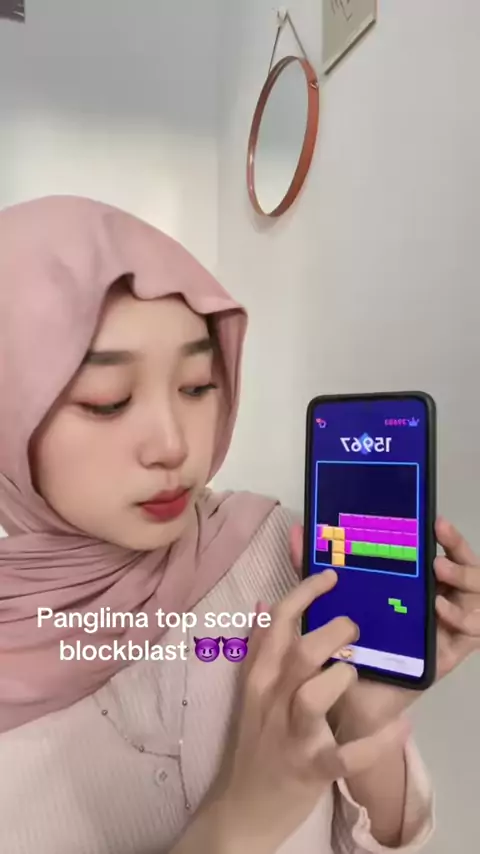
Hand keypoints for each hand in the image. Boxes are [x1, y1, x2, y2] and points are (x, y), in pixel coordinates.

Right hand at [203, 567, 408, 853]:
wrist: (243, 806)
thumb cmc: (254, 739)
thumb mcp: (250, 690)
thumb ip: (260, 646)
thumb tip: (266, 602)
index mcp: (258, 676)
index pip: (279, 621)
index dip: (307, 592)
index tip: (333, 576)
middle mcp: (272, 700)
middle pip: (303, 653)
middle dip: (336, 633)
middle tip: (355, 629)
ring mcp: (291, 736)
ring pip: (316, 695)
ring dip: (343, 677)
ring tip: (355, 673)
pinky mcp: (311, 769)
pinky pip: (347, 755)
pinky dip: (377, 743)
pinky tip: (401, 727)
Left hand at [310, 518, 479, 737]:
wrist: (343, 703)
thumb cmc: (337, 651)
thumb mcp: (324, 605)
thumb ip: (311, 571)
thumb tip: (296, 530)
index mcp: (411, 586)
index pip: (440, 551)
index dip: (444, 534)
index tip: (433, 518)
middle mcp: (434, 602)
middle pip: (466, 567)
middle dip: (459, 546)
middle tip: (439, 531)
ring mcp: (445, 628)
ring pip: (476, 593)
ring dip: (463, 575)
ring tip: (438, 568)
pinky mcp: (448, 655)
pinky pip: (473, 632)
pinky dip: (463, 616)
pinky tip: (441, 608)